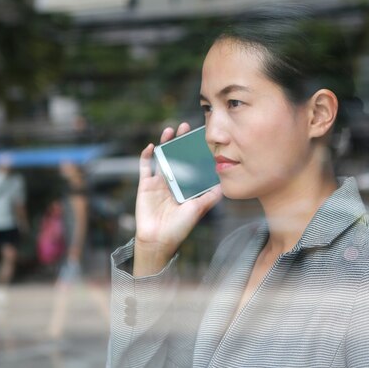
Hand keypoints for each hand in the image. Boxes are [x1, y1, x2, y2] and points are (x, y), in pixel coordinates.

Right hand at [133, 122, 221, 275]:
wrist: (159, 240)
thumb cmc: (179, 228)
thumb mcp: (198, 210)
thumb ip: (210, 197)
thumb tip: (224, 185)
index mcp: (186, 185)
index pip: (192, 163)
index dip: (196, 151)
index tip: (202, 138)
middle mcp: (173, 181)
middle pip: (177, 155)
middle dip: (182, 141)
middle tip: (187, 127)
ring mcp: (158, 182)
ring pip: (162, 157)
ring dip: (165, 143)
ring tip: (171, 130)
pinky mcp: (145, 185)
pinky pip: (145, 167)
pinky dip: (146, 156)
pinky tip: (151, 146)